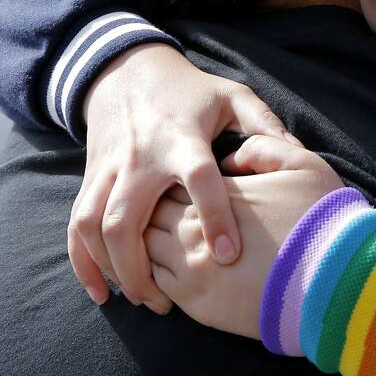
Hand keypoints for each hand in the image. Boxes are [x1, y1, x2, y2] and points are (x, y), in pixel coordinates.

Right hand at [69, 44, 299, 309]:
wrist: (128, 72)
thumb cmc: (191, 92)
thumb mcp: (232, 96)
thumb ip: (264, 125)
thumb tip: (298, 155)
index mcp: (181, 138)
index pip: (198, 179)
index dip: (214, 216)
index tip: (229, 255)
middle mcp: (140, 158)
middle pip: (127, 217)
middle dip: (141, 266)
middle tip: (167, 303)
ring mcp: (109, 170)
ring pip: (94, 226)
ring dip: (113, 268)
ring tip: (144, 299)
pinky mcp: (91, 179)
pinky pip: (76, 225)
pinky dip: (84, 262)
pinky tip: (103, 292)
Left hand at [145, 136, 343, 337]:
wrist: (334, 287)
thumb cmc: (324, 224)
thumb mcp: (305, 165)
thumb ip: (263, 148)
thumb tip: (230, 159)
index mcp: (217, 192)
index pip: (173, 177)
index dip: (175, 177)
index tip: (183, 179)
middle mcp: (193, 228)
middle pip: (150, 209)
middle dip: (153, 205)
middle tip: (160, 204)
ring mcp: (190, 268)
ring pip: (145, 246)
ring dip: (149, 238)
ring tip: (160, 235)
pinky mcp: (195, 304)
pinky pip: (155, 282)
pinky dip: (153, 272)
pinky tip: (170, 266)